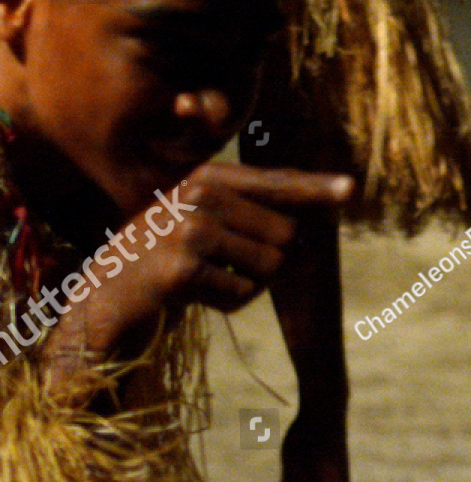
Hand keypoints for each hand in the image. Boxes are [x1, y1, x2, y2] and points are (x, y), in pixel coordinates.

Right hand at [74, 163, 353, 354]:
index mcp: (208, 177)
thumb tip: (323, 212)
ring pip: (271, 266)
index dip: (316, 188)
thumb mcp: (206, 225)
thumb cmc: (168, 261)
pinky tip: (192, 296)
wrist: (106, 298)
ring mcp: (188, 228)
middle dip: (268, 262)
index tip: (353, 189)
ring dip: (248, 284)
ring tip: (206, 279)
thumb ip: (256, 213)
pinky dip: (228, 303)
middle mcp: (198, 193)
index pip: (276, 182)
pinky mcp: (183, 268)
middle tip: (222, 266)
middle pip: (287, 235)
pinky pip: (243, 293)